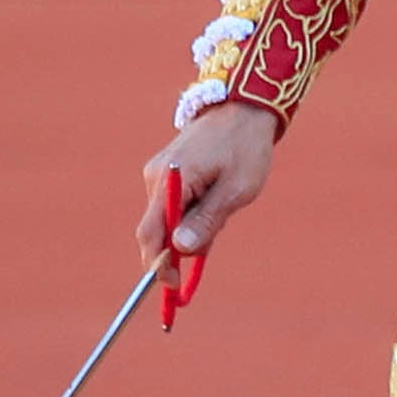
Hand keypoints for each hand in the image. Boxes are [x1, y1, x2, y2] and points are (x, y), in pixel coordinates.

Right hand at [140, 99, 276, 276]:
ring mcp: (158, 176)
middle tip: (204, 257)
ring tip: (223, 210)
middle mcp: (155, 178)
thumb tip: (180, 250)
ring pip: (166, 221)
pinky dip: (189, 218)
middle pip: (156, 231)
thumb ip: (207, 220)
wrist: (243, 110)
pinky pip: (172, 208)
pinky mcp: (166, 175)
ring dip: (189, 231)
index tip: (173, 286)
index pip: (151, 233)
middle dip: (176, 251)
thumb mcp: (236, 190)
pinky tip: (214, 205)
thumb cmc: (245, 148)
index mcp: (170, 181)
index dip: (158, 264)